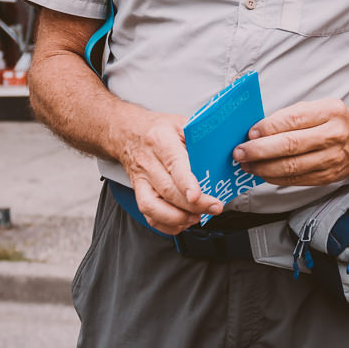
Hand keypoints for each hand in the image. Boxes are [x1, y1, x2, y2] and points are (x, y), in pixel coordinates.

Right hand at [118, 113, 220, 235]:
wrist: (127, 132)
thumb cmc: (157, 128)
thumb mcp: (179, 123)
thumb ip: (199, 137)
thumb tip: (222, 152)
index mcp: (160, 141)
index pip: (174, 164)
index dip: (186, 183)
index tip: (197, 195)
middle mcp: (148, 162)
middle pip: (168, 190)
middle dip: (193, 205)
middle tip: (214, 208)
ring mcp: (141, 179)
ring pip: (153, 206)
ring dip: (177, 218)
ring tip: (197, 217)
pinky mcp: (137, 191)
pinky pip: (148, 214)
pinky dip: (166, 224)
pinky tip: (182, 222)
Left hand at [236, 99, 348, 186]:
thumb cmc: (340, 120)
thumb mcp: (322, 106)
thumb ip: (293, 115)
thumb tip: (259, 130)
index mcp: (330, 111)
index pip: (293, 119)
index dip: (268, 128)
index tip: (249, 133)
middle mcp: (334, 135)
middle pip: (290, 146)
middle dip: (259, 151)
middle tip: (239, 153)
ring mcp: (333, 159)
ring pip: (291, 167)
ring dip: (263, 168)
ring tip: (246, 164)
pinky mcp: (329, 177)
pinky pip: (297, 179)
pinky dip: (276, 178)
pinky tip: (263, 172)